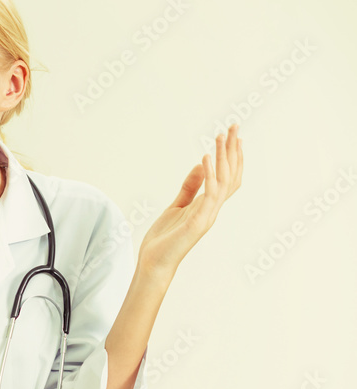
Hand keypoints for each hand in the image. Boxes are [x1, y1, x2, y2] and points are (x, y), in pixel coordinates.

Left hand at [137, 124, 243, 277]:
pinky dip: (208, 175)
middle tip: (234, 126)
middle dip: (232, 150)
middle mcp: (212, 209)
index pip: (227, 177)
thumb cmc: (165, 238)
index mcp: (208, 206)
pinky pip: (208, 194)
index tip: (234, 137)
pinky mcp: (198, 222)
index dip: (232, 157)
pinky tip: (205, 158)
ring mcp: (207, 215)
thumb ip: (189, 187)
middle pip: (230, 175)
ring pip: (222, 181)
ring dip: (222, 157)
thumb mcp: (176, 205)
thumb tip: (198, 166)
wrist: (154, 262)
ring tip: (220, 136)